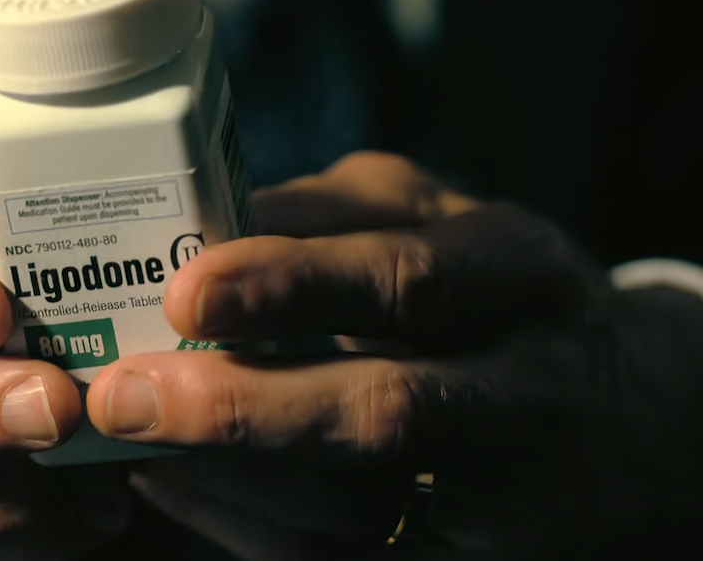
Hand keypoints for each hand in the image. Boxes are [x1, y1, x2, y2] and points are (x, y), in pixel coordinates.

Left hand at [86, 152, 702, 558]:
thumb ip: (326, 215)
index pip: (406, 280)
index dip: (292, 286)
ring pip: (358, 507)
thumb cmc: (492, 291)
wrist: (617, 411)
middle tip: (125, 397)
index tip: (184, 292)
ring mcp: (507, 489)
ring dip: (225, 477)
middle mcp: (528, 388)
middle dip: (242, 409)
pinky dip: (246, 527)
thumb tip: (195, 227)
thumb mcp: (435, 220)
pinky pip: (344, 559)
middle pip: (387, 412)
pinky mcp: (465, 557)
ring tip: (128, 436)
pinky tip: (177, 482)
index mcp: (519, 274)